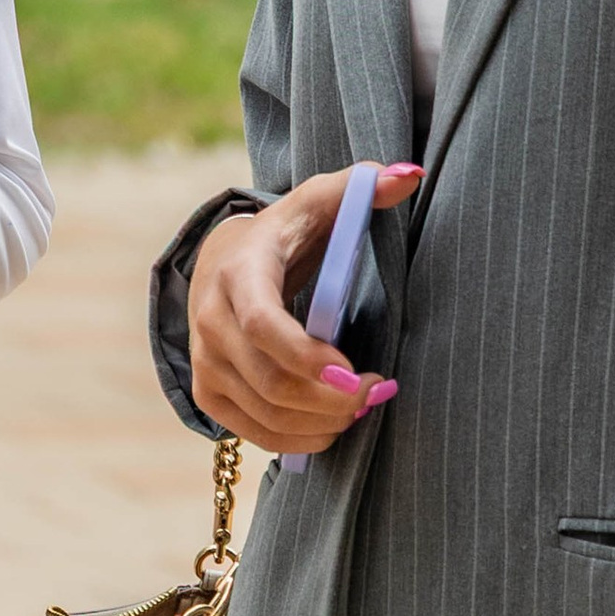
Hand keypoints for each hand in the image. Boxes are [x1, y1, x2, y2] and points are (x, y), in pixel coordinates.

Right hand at [184, 163, 422, 453]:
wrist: (224, 260)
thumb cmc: (287, 232)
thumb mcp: (320, 200)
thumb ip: (363, 186)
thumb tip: (409, 176)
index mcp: (239, 272)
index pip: (262, 324)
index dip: (306, 356)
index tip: (356, 373)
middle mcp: (210, 319)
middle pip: (269, 380)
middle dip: (329, 399)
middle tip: (376, 393)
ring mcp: (205, 360)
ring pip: (264, 412)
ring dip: (320, 422)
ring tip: (361, 408)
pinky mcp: (208, 391)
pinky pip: (252, 432)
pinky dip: (297, 439)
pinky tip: (331, 426)